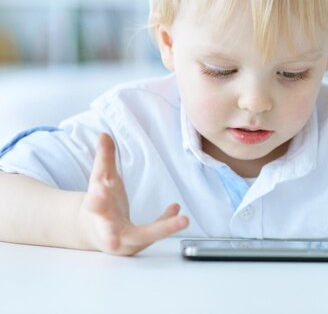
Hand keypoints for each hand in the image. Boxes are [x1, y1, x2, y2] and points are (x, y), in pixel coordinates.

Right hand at [78, 133, 188, 254]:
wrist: (94, 231)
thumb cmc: (100, 203)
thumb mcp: (101, 180)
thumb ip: (104, 158)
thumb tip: (104, 134)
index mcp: (96, 211)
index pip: (94, 204)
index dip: (97, 198)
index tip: (100, 192)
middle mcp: (107, 229)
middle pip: (110, 231)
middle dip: (115, 231)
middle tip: (116, 239)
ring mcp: (124, 239)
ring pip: (143, 236)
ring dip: (163, 228)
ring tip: (183, 219)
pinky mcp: (139, 243)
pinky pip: (157, 232)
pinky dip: (168, 220)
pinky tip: (176, 208)